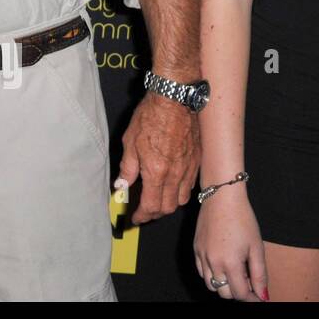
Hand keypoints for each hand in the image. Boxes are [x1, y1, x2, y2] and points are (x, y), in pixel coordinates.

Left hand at [114, 91, 200, 223]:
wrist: (174, 99)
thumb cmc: (150, 117)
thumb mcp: (130, 141)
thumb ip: (127, 168)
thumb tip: (121, 186)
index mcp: (156, 171)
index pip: (151, 205)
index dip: (142, 216)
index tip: (135, 218)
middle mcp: (175, 174)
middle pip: (167, 207)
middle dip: (154, 214)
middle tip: (143, 211)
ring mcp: (189, 169)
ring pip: (181, 199)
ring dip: (168, 205)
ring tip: (156, 200)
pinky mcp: (197, 161)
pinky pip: (190, 186)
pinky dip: (180, 192)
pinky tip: (171, 186)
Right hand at [194, 185, 267, 300]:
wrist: (221, 197)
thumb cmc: (242, 219)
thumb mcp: (257, 248)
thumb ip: (259, 275)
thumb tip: (263, 296)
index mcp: (230, 263)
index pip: (240, 294)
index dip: (253, 298)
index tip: (260, 295)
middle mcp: (213, 262)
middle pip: (224, 293)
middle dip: (238, 292)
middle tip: (249, 281)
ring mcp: (201, 255)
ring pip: (210, 285)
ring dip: (223, 285)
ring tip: (235, 273)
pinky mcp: (195, 248)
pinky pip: (201, 271)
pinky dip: (212, 275)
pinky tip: (223, 265)